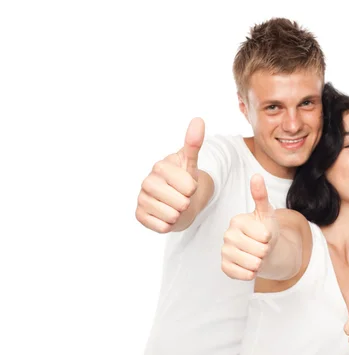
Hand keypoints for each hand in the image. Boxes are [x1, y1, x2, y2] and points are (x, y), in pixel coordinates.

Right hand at [135, 117, 204, 232]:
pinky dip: (168, 225)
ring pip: (172, 216)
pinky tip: (166, 216)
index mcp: (160, 167)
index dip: (193, 190)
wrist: (177, 201)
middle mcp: (147, 182)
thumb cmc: (184, 181)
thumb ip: (193, 144)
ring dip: (178, 215)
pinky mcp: (139, 216)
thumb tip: (198, 120)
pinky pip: (162, 227)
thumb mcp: (191, 163)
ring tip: (174, 206)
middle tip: (181, 198)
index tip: (187, 185)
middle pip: (181, 203)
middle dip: (186, 204)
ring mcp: (141, 199)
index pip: (189, 187)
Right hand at [221, 174, 278, 280]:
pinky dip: (250, 273)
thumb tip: (257, 176)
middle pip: (260, 251)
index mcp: (237, 221)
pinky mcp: (224, 267)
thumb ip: (261, 196)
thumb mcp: (266, 213)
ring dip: (260, 263)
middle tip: (261, 247)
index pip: (264, 235)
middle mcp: (227, 235)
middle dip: (266, 251)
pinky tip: (250, 266)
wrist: (263, 250)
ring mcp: (224, 252)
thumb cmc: (265, 230)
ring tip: (257, 256)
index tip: (265, 235)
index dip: (270, 238)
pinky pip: (242, 274)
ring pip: (252, 264)